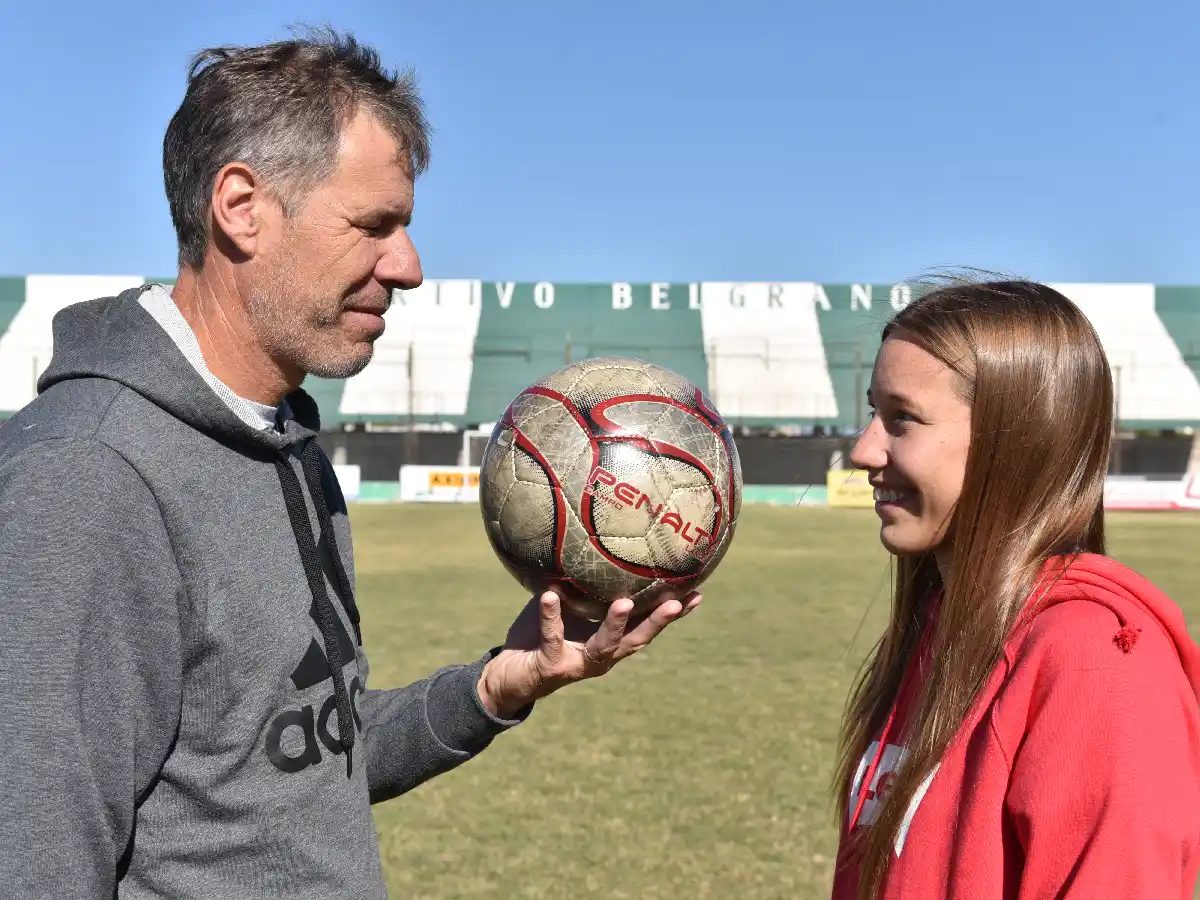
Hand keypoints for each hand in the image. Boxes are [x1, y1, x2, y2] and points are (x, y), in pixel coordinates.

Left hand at [476, 590, 701, 718]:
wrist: (508, 675)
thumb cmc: (540, 635)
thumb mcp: (565, 606)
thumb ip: (580, 584)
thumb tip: (590, 538)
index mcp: (609, 641)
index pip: (647, 625)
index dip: (674, 613)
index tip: (698, 594)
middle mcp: (600, 656)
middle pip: (637, 639)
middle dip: (659, 621)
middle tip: (678, 601)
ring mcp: (577, 663)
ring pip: (604, 646)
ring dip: (615, 624)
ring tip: (624, 603)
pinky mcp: (550, 666)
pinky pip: (553, 637)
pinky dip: (552, 616)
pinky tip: (549, 595)